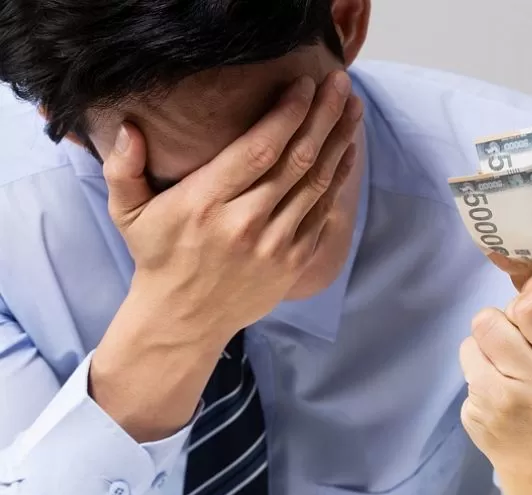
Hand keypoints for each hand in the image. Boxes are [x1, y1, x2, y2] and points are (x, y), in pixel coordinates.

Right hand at [89, 71, 361, 441]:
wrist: (185, 318)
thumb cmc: (159, 258)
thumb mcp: (128, 214)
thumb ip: (123, 168)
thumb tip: (128, 127)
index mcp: (206, 203)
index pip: (257, 150)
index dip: (287, 115)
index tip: (304, 85)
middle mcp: (245, 222)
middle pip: (296, 161)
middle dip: (323, 117)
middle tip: (340, 84)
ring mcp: (274, 245)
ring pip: (316, 186)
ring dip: (339, 144)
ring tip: (353, 110)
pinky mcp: (292, 263)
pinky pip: (322, 215)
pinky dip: (338, 183)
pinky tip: (347, 154)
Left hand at [459, 271, 531, 475]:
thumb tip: (511, 257)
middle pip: (528, 305)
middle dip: (516, 309)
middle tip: (522, 331)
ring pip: (488, 322)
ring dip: (490, 331)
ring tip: (505, 355)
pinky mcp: (495, 403)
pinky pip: (468, 348)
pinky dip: (474, 356)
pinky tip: (492, 377)